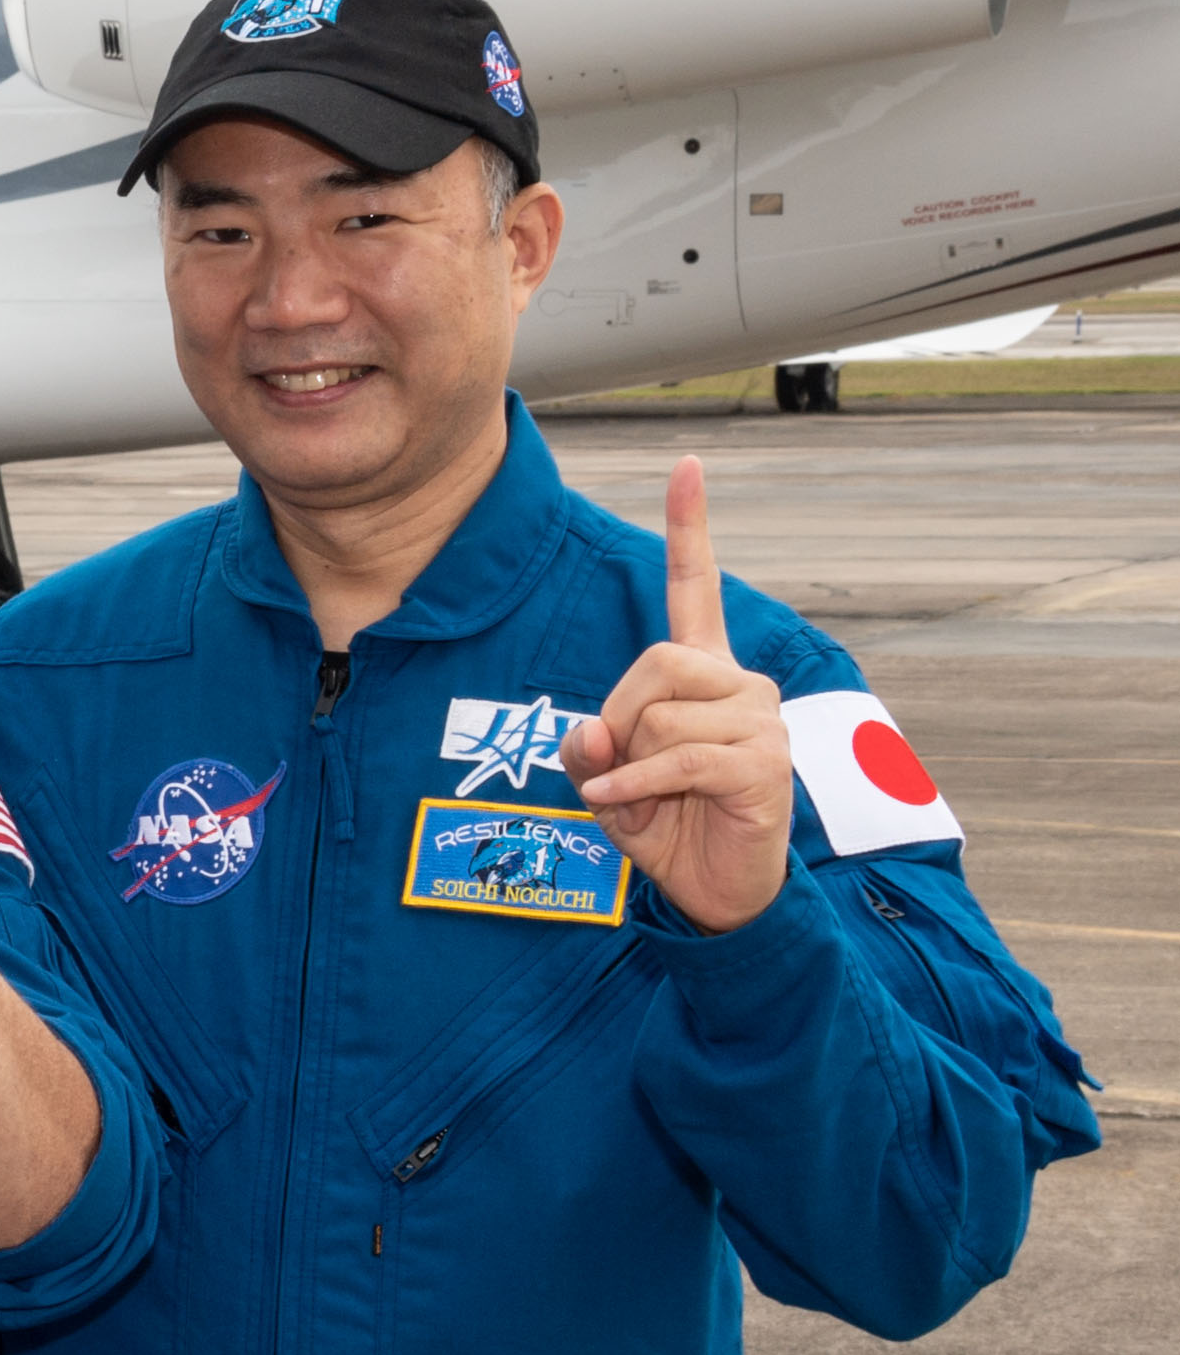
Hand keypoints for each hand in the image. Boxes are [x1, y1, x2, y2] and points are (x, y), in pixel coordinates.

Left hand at [560, 457, 793, 933]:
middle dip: (618, 717)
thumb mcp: (605, 775)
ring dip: (632, 764)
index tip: (687, 464)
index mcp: (702, 673)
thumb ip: (589, 743)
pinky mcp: (764, 764)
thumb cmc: (663, 823)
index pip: (695, 588)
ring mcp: (760, 722)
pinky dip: (637, 785)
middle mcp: (739, 685)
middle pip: (654, 662)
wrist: (714, 890)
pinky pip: (679, 757)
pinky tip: (622, 806)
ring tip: (648, 797)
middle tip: (623, 768)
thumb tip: (595, 728)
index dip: (690, 526)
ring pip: (660, 714)